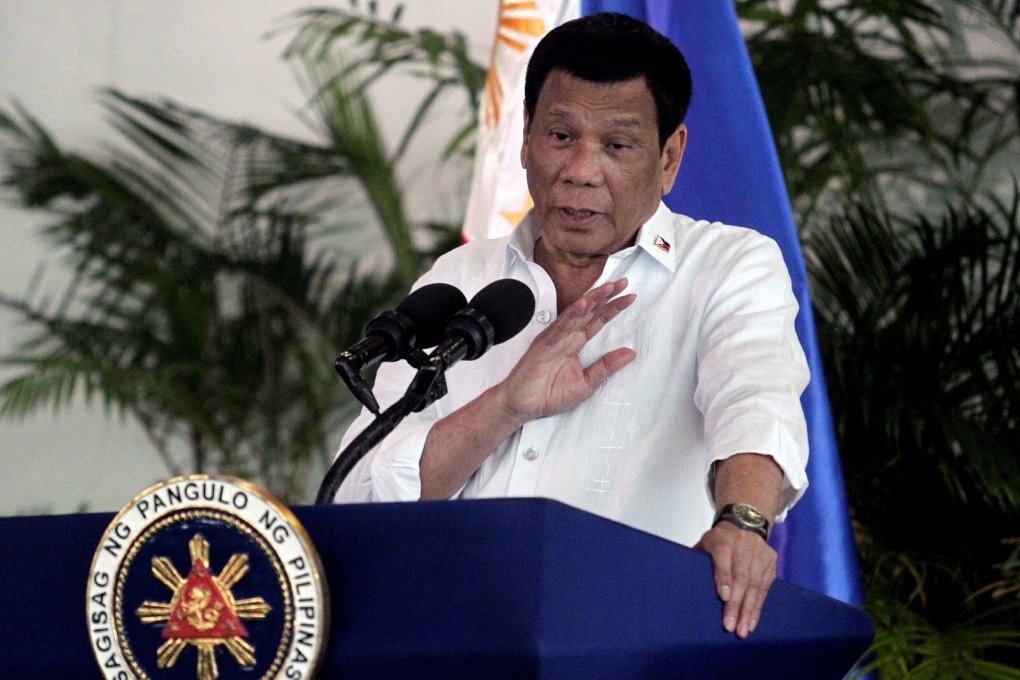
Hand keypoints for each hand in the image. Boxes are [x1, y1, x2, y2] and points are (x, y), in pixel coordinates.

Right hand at [497, 278, 635, 422]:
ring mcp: (554, 339)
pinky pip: (559, 327)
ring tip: (608, 288)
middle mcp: (566, 337)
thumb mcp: (586, 384)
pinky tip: (582, 305)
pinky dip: (571, 315)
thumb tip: (631, 353)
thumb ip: (606, 367)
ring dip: (591, 300)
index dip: (613, 308)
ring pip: (575, 314)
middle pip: (589, 312)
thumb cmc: (549, 395)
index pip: (598, 321)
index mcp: (575, 343)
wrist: (523, 406)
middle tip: (624, 282)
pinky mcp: (543, 345)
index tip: (630, 297)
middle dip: (606, 296)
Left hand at [695, 522, 776, 638]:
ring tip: (743, 629)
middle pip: (741, 577)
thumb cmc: (719, 540)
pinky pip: (765, 588)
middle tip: (730, 625)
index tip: (723, 597)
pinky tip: (752, 621)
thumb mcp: (705, 543)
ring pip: (755, 585)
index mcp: (722, 540)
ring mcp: (759, 555)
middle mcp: (743, 546)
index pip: (723, 558)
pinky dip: (758, 607)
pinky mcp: (771, 563)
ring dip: (748, 610)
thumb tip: (681, 582)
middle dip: (736, 604)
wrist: (744, 522)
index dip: (724, 578)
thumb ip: (698, 560)